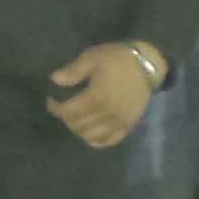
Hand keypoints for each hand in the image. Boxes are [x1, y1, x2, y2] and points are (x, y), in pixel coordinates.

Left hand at [46, 39, 161, 148]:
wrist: (147, 65)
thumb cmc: (118, 59)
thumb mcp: (93, 57)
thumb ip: (73, 71)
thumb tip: (55, 80)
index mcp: (96, 97)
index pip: (68, 111)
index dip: (55, 108)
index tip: (51, 100)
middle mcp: (107, 114)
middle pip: (77, 125)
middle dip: (66, 118)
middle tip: (64, 108)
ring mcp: (118, 123)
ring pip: (91, 136)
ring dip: (79, 130)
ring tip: (77, 118)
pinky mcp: (127, 126)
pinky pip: (108, 141)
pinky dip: (96, 140)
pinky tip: (91, 131)